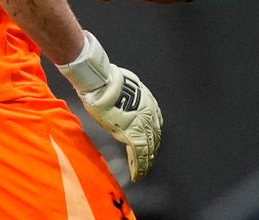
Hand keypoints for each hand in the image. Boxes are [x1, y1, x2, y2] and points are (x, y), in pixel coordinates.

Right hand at [56, 32, 162, 180]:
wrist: (104, 85)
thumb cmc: (108, 83)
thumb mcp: (125, 89)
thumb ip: (128, 100)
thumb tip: (123, 103)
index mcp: (148, 103)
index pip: (154, 125)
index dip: (152, 137)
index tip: (151, 145)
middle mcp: (150, 115)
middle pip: (154, 138)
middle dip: (151, 151)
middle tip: (149, 162)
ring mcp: (142, 125)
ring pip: (148, 149)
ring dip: (146, 162)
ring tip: (143, 172)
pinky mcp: (132, 135)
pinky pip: (138, 154)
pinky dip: (138, 166)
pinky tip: (137, 174)